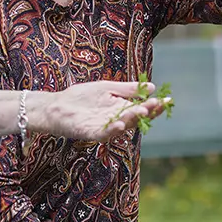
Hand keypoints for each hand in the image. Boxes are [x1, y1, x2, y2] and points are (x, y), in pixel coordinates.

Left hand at [30, 80, 170, 142]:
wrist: (55, 105)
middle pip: (134, 118)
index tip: (166, 99)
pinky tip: (120, 124)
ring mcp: (103, 127)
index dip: (153, 106)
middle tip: (156, 105)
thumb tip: (152, 87)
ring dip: (131, 120)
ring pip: (121, 126)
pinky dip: (112, 131)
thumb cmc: (79, 97)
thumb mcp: (106, 88)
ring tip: (141, 112)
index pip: (141, 108)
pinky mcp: (90, 133)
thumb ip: (127, 89)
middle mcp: (115, 120)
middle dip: (146, 112)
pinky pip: (104, 134)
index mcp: (120, 109)